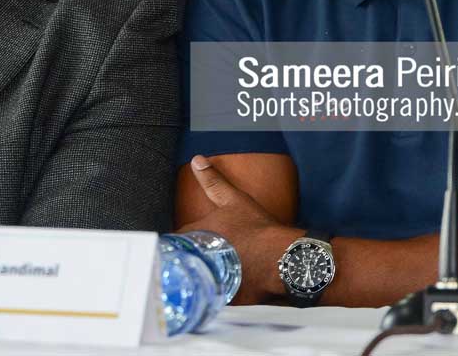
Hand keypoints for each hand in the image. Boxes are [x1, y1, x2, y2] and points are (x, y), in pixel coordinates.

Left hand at [178, 155, 302, 304]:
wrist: (283, 257)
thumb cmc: (258, 228)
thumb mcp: (233, 200)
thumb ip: (213, 181)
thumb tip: (197, 159)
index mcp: (197, 234)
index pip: (174, 239)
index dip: (177, 241)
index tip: (180, 243)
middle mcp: (200, 257)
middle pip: (183, 261)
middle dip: (187, 260)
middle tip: (194, 259)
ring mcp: (212, 278)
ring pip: (196, 280)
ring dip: (199, 278)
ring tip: (207, 275)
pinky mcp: (225, 297)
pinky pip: (213, 298)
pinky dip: (215, 295)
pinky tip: (220, 292)